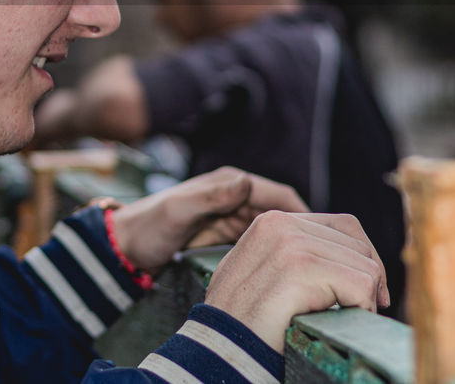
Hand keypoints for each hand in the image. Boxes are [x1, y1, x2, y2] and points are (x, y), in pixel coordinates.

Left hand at [109, 166, 307, 273]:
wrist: (127, 245)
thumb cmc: (148, 225)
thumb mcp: (177, 210)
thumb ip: (210, 196)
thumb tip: (246, 182)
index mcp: (231, 182)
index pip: (280, 196)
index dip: (305, 216)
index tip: (326, 242)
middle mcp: (237, 194)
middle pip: (284, 214)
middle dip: (305, 233)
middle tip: (327, 260)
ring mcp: (233, 215)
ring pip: (277, 230)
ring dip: (294, 245)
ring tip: (314, 269)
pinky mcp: (228, 234)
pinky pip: (262, 242)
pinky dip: (276, 254)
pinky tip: (287, 272)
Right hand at [204, 211, 389, 351]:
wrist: (218, 349)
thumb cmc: (242, 320)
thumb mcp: (263, 271)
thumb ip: (294, 253)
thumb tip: (350, 254)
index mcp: (273, 221)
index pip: (344, 226)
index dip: (363, 258)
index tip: (367, 291)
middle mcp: (281, 224)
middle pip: (358, 244)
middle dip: (369, 279)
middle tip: (363, 309)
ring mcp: (289, 244)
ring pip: (365, 266)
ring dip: (364, 299)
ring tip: (342, 318)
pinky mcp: (299, 269)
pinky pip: (361, 286)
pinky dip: (361, 310)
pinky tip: (337, 323)